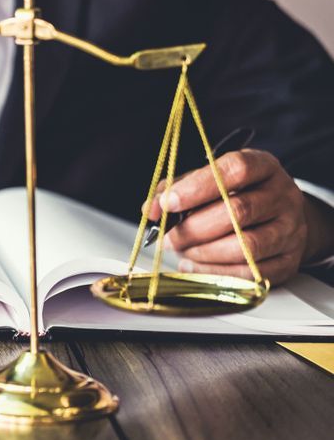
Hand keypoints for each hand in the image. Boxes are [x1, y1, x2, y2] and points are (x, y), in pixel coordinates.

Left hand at [146, 149, 333, 285]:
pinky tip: (194, 267)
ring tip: (182, 251)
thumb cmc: (237, 195)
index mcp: (263, 166)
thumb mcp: (211, 179)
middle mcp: (282, 196)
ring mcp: (289, 230)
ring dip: (203, 253)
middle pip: (237, 212)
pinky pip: (251, 273)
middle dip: (193, 228)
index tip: (167, 203)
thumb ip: (177, 188)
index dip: (197, 187)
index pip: (235, 170)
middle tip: (168, 237)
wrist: (282, 218)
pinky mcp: (289, 260)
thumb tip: (150, 209)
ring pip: (245, 246)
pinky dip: (216, 274)